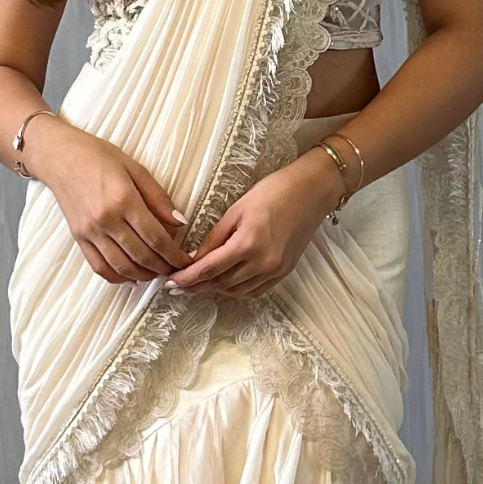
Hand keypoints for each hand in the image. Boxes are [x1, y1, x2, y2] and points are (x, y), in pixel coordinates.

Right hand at [32, 118, 189, 284]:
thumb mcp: (135, 169)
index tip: (186, 261)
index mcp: (123, 200)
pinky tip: (133, 277)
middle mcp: (106, 220)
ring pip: (122, 267)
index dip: (174, 255)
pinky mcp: (79, 238)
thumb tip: (181, 222)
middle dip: (163, 268)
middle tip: (176, 270)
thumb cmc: (99, 157)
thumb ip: (159, 198)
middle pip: (141, 256)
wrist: (60, 157)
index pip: (156, 237)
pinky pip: (100, 267)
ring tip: (158, 273)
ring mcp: (90, 232)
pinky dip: (118, 278)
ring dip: (144, 276)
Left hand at [165, 149, 341, 297]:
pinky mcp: (284, 273)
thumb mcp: (237, 209)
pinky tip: (225, 283)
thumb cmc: (274, 191)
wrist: (312, 192)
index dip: (187, 279)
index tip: (170, 283)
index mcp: (248, 243)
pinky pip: (254, 291)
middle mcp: (263, 262)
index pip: (209, 269)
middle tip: (178, 286)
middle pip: (220, 284)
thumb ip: (215, 238)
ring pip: (236, 291)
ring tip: (199, 284)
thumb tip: (195, 258)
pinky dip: (236, 290)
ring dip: (215, 289)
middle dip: (197, 286)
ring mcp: (275, 270)